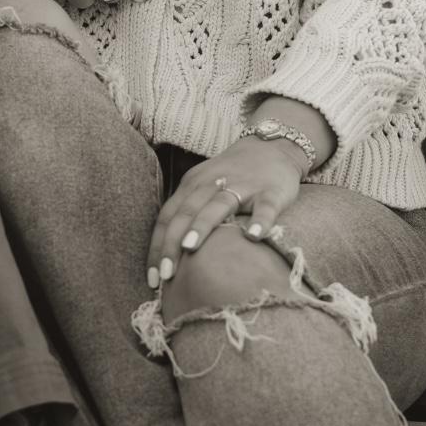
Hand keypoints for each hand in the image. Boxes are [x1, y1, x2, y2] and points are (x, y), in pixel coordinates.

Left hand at [146, 137, 308, 288]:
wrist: (272, 146)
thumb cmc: (232, 176)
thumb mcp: (203, 188)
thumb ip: (188, 214)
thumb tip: (169, 259)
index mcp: (192, 185)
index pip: (168, 217)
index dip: (157, 246)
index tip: (153, 279)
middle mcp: (212, 184)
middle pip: (186, 212)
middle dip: (172, 244)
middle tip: (166, 275)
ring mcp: (243, 186)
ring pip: (218, 206)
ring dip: (202, 226)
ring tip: (189, 249)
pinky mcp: (271, 191)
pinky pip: (265, 207)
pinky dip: (259, 221)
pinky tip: (254, 236)